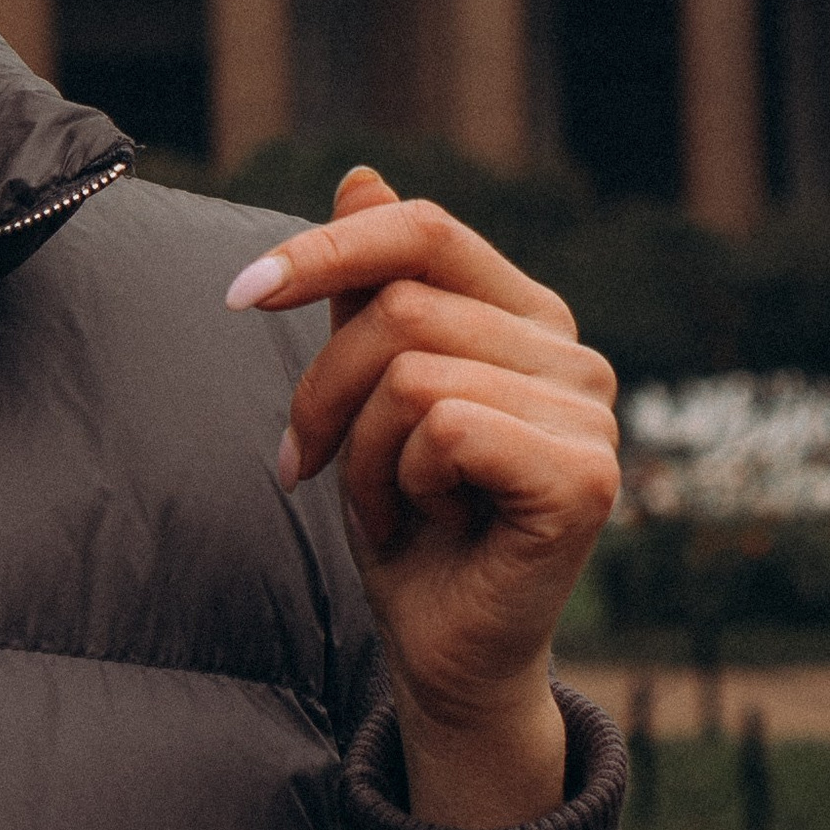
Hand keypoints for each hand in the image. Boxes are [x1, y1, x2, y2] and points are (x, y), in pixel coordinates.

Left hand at [227, 167, 620, 829]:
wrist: (442, 654)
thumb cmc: (408, 523)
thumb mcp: (365, 394)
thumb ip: (369, 290)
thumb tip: (360, 175)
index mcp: (528, 315)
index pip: (424, 230)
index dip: (326, 247)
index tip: (238, 293)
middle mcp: (575, 352)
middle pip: (401, 306)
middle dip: (326, 391)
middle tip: (314, 467)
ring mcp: (591, 415)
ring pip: (413, 372)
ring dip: (363, 453)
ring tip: (388, 505)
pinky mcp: (585, 478)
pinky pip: (445, 428)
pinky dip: (402, 483)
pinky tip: (425, 525)